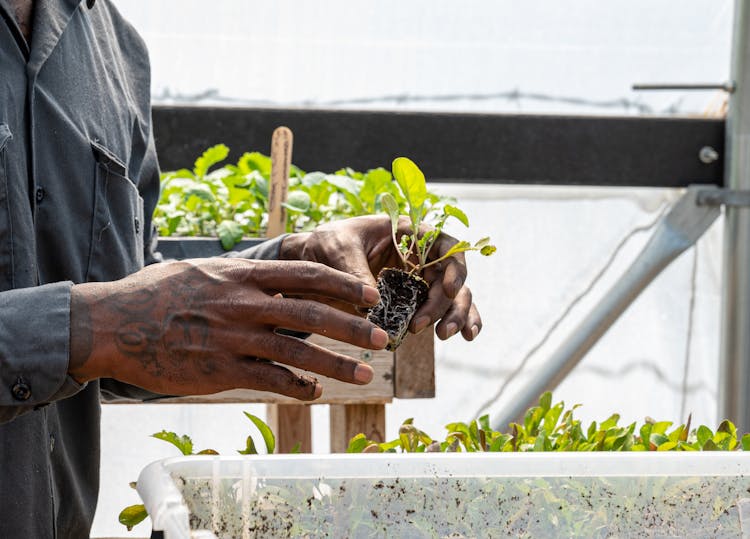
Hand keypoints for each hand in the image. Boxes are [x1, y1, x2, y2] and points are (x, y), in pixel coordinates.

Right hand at [68, 258, 387, 399]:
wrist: (111, 325)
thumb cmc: (153, 294)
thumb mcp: (198, 270)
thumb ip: (236, 273)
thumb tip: (263, 273)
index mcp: (241, 275)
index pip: (305, 274)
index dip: (343, 284)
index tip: (370, 293)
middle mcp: (244, 304)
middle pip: (312, 313)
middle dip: (353, 326)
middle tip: (382, 337)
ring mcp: (234, 337)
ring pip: (298, 351)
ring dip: (336, 364)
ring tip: (365, 374)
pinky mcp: (221, 369)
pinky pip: (270, 379)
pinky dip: (297, 386)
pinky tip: (315, 393)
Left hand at [280, 215, 481, 340]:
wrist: (314, 260)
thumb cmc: (329, 243)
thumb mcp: (338, 249)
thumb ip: (355, 272)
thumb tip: (372, 303)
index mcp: (409, 233)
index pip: (446, 246)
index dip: (454, 267)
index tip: (447, 289)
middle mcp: (421, 256)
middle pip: (452, 277)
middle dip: (447, 303)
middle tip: (426, 326)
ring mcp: (420, 279)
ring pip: (453, 297)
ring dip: (455, 316)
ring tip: (443, 335)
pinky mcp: (413, 301)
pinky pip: (441, 311)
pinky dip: (457, 323)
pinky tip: (465, 337)